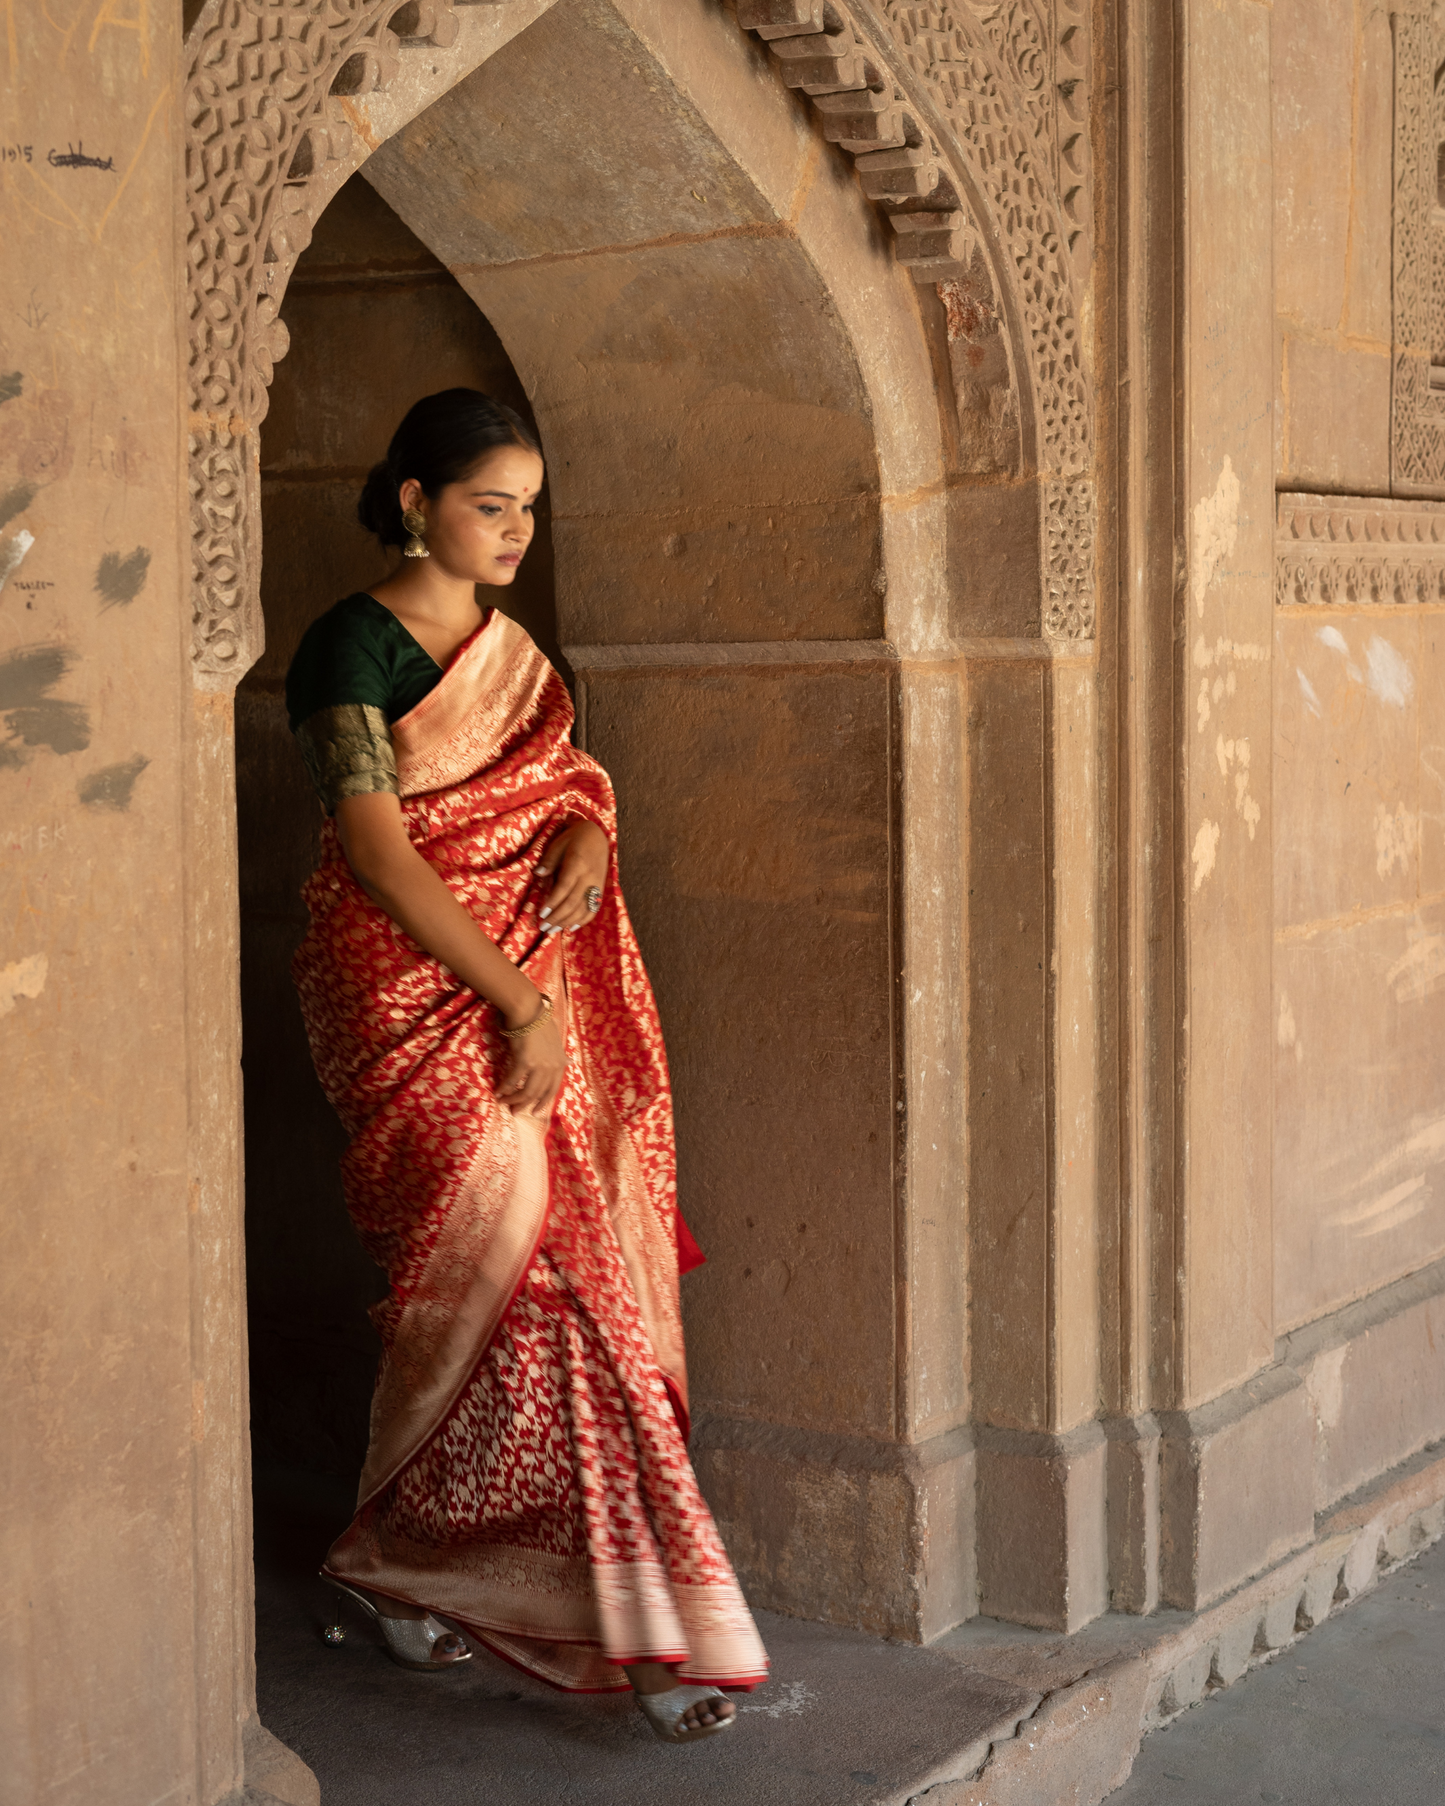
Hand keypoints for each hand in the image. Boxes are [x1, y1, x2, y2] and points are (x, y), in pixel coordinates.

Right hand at [499, 1010, 566, 1115]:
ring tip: (504, 1103)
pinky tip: (498, 1091)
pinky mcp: (524, 1062)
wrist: (529, 1011)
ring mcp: (539, 1066)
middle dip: (524, 1105)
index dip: (543, 1102)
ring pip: (526, 1091)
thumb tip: (569, 1062)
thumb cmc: (541, 1023)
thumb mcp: (556, 1041)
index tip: (535, 1112)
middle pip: (538, 1094)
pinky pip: (512, 1081)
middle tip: (514, 1112)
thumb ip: (560, 1055)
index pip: (553, 1089)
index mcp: (560, 1063)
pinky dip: (504, 1088)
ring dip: (513, 1100)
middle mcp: (552, 1067)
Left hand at [535, 818, 609, 932]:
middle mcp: (589, 876)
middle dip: (557, 917)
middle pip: (573, 902)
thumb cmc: (573, 839)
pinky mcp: (601, 889)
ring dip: (567, 922)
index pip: (565, 887)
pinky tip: (571, 927)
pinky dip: (583, 920)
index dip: (553, 902)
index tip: (541, 914)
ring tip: (552, 930)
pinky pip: (594, 908)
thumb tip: (538, 873)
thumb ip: (549, 860)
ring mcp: (597, 884)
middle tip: (543, 927)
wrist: (597, 835)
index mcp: (577, 863)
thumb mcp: (558, 844)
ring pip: (583, 908)